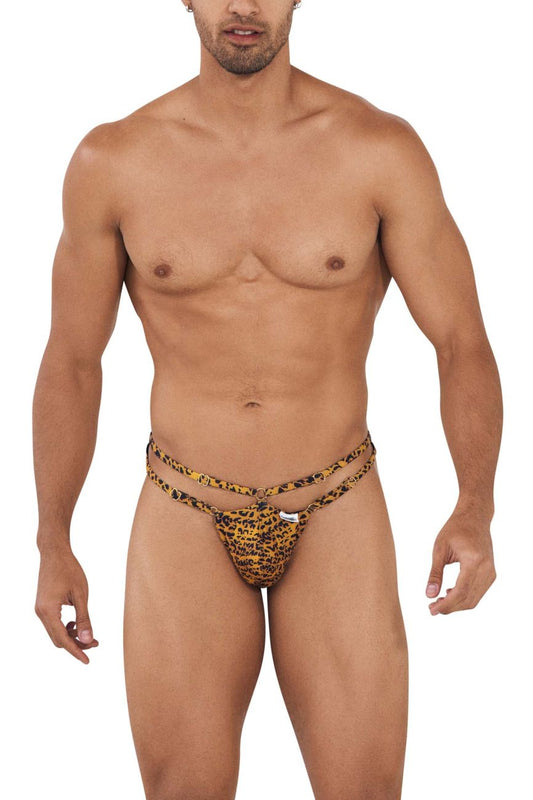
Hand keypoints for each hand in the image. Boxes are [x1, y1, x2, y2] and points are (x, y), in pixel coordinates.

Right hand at [35, 544, 98, 663]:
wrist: (54, 552)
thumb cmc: (69, 570)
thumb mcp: (81, 594)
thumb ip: (84, 618)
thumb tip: (88, 640)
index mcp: (48, 611)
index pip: (63, 639)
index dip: (76, 651)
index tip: (88, 661)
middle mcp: (41, 613)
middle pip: (58, 639)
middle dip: (76, 644)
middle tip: (96, 643)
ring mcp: (40, 610)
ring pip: (56, 632)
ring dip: (72, 636)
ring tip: (89, 634)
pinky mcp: (43, 606)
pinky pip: (53, 624)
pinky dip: (66, 627)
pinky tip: (77, 623)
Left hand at [425, 508, 495, 614]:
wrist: (474, 518)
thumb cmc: (455, 529)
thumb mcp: (440, 549)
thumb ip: (435, 573)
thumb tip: (429, 595)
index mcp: (474, 561)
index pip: (461, 591)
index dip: (446, 605)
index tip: (432, 610)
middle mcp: (486, 569)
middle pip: (468, 599)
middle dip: (450, 607)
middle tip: (432, 609)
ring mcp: (491, 573)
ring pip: (474, 599)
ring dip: (456, 605)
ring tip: (438, 602)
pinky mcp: (491, 574)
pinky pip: (478, 593)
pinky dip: (464, 598)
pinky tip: (449, 593)